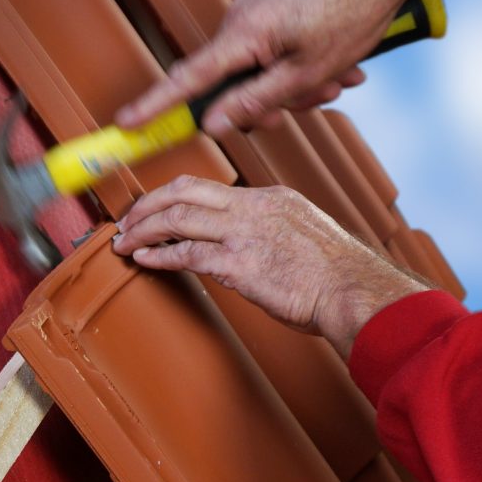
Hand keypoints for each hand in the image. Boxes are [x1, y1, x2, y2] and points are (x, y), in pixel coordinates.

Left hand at [111, 176, 428, 357]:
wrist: (357, 293)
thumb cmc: (339, 277)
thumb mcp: (306, 236)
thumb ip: (274, 233)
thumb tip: (253, 248)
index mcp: (272, 198)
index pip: (210, 188)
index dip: (174, 197)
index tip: (156, 209)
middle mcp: (255, 207)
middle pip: (184, 191)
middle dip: (148, 204)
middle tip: (127, 219)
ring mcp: (245, 233)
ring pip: (177, 217)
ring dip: (143, 229)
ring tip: (124, 241)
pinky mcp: (238, 264)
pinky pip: (185, 254)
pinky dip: (158, 255)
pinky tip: (143, 258)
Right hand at [115, 0, 449, 137]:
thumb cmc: (352, 8)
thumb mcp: (306, 71)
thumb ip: (255, 101)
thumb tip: (212, 123)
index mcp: (242, 36)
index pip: (187, 79)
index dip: (156, 105)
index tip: (126, 121)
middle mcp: (241, 21)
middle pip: (234, 83)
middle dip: (270, 102)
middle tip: (310, 102)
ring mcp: (258, 12)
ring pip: (263, 69)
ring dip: (298, 84)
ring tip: (340, 77)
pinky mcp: (276, 8)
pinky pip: (277, 50)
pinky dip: (304, 63)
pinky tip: (340, 63)